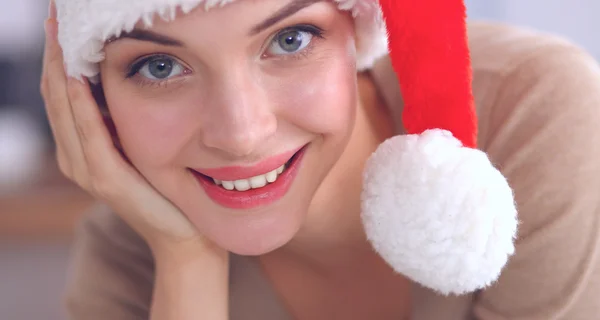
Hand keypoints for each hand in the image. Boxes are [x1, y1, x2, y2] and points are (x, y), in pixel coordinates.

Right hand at [40, 3, 204, 253]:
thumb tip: (119, 74)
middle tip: (56, 14)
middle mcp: (75, 156)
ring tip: (60, 33)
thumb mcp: (138, 143)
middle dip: (55, 53)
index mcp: (81, 146)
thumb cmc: (166, 185)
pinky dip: (80, 106)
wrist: (182, 232)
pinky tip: (77, 78)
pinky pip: (89, 135)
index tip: (62, 19)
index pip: (61, 90)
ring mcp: (87, 169)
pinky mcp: (107, 179)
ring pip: (64, 109)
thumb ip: (121, 117)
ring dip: (60, 69)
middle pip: (55, 93)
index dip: (58, 54)